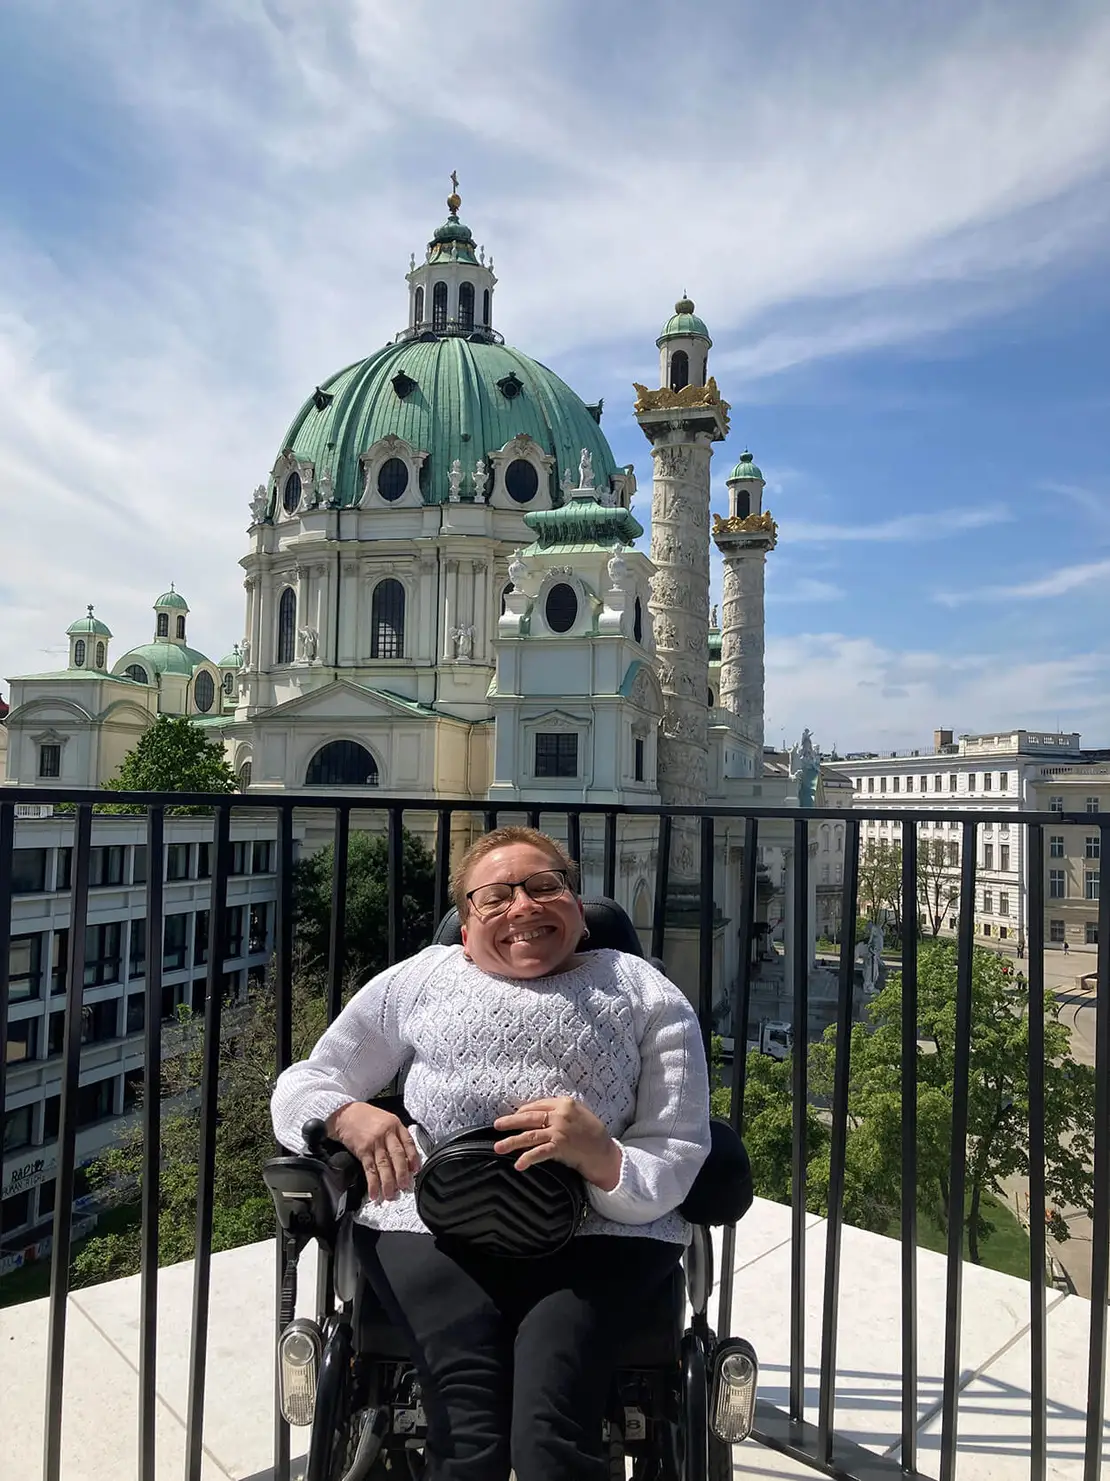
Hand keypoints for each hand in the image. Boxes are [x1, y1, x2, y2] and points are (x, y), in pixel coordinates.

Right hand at [327, 1102, 420, 1203]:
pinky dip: (373, 1183)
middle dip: (402, 1173)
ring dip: (388, 1182)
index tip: (416, 1170)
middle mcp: (386, 1133)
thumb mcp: (386, 1120)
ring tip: (391, 1195)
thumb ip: (396, 1135)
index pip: (408, 1143)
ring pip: (384, 1165)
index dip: (414, 1157)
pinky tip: (374, 1192)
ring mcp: (374, 1142)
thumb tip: (406, 1157)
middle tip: (404, 1186)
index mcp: (395, 1125)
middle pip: (398, 1156)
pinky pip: (369, 1169)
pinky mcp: (362, 1150)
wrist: (346, 1113)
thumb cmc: (367, 1117)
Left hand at [493, 1098, 621, 1191]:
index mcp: (564, 1103)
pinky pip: (540, 1152)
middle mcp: (560, 1114)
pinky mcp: (561, 1146)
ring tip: (498, 1147)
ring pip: (530, 1135)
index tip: (512, 1118)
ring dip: (512, 1141)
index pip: (537, 1105)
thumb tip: (537, 1115)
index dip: (522, 1112)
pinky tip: (518, 1164)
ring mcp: (560, 1131)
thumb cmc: (593, 1134)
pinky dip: (528, 1158)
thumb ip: (560, 1112)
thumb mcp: (578, 1115)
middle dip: (510, 1122)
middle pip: (529, 1117)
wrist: (607, 1152)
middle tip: (496, 1126)